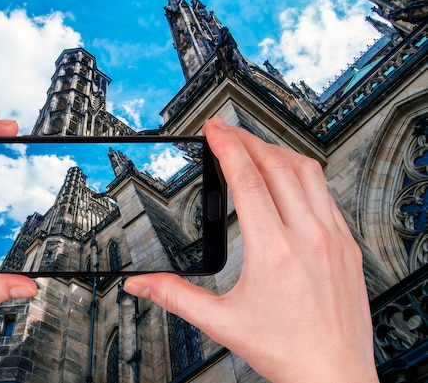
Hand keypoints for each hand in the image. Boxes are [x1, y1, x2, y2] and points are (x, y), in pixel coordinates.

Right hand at [124, 117, 377, 381]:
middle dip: (247, 141)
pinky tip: (289, 180)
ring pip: (308, 172)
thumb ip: (175, 296)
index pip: (248, 180)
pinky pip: (326, 192)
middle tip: (226, 132)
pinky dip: (302, 174)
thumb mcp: (221, 323)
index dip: (227, 147)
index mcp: (274, 252)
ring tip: (255, 148)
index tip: (215, 130)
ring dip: (277, 152)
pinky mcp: (347, 245)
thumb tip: (140, 284)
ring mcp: (334, 238)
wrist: (334, 375)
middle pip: (277, 166)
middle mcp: (309, 237)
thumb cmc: (286, 351)